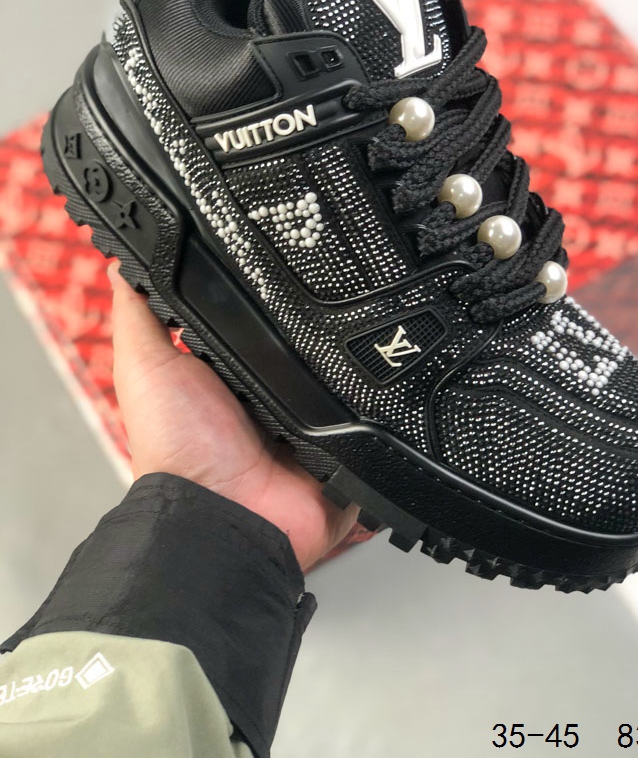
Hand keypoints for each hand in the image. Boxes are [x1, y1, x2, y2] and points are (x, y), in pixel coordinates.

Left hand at [108, 263, 358, 570]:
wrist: (224, 514)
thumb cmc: (178, 448)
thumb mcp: (147, 367)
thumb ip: (141, 314)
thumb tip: (124, 260)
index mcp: (234, 376)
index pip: (260, 322)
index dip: (269, 296)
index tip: (285, 253)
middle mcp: (274, 398)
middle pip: (307, 346)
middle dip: (319, 322)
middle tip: (338, 283)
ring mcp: (312, 424)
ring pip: (344, 375)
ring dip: (350, 358)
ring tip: (363, 322)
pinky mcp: (344, 448)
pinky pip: (371, 415)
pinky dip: (375, 400)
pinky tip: (382, 369)